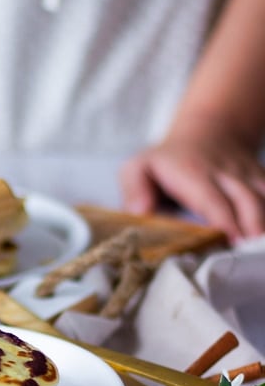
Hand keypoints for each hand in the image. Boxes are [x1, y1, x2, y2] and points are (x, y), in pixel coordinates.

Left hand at [120, 121, 264, 240]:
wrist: (209, 130)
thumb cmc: (167, 161)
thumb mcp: (139, 167)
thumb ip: (134, 188)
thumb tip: (140, 210)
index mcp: (194, 174)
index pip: (212, 200)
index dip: (224, 221)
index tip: (232, 241)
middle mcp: (226, 174)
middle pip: (248, 200)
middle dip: (254, 226)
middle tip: (253, 254)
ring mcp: (249, 176)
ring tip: (264, 249)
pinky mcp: (263, 179)